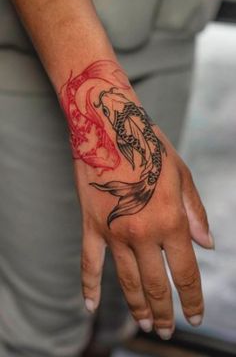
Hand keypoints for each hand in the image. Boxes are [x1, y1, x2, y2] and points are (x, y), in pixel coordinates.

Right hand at [60, 60, 213, 339]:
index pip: (186, 272)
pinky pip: (89, 263)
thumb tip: (207, 245)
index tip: (195, 316)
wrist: (110, 128)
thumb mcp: (182, 175)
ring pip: (127, 281)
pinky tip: (91, 306)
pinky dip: (89, 287)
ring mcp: (114, 232)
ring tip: (144, 324)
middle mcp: (143, 233)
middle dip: (165, 312)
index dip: (193, 299)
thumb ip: (196, 213)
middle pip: (156, 285)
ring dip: (137, 307)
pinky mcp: (91, 226)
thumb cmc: (150, 148)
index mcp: (171, 221)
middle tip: (167, 329)